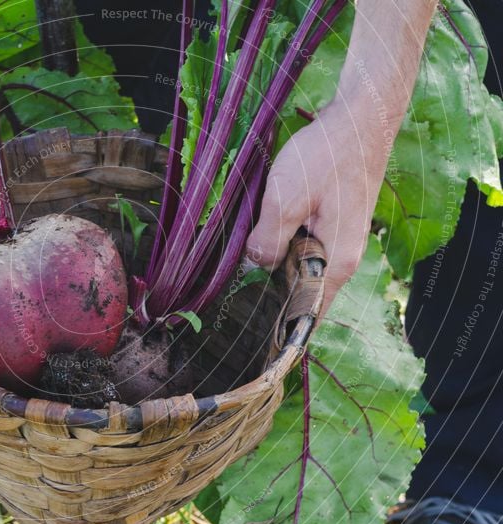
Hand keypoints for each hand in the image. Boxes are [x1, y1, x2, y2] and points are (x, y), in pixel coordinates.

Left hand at [246, 99, 388, 315]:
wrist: (360, 119)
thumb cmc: (327, 156)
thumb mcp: (286, 199)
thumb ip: (269, 239)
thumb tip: (255, 266)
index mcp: (336, 262)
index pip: (308, 312)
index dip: (281, 326)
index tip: (252, 336)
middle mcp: (341, 259)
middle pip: (301, 291)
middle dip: (270, 293)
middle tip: (233, 295)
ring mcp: (338, 241)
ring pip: (299, 267)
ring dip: (274, 265)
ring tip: (241, 267)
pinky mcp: (331, 225)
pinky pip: (303, 247)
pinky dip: (282, 245)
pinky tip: (261, 236)